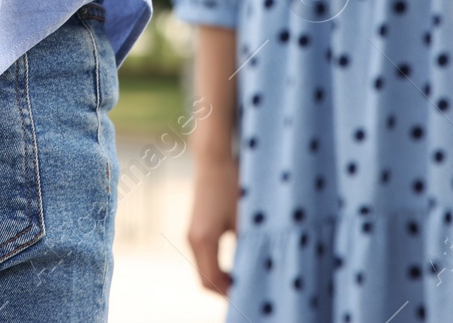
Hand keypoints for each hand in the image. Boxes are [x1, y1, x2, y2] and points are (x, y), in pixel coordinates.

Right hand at [187, 151, 237, 295]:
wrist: (214, 158)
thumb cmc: (233, 184)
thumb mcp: (245, 217)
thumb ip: (249, 246)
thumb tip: (260, 270)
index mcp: (204, 239)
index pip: (211, 281)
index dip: (229, 294)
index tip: (250, 295)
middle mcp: (192, 240)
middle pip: (205, 280)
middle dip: (226, 291)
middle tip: (250, 293)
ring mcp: (191, 235)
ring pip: (204, 270)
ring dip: (222, 280)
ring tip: (246, 282)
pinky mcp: (195, 229)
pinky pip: (204, 259)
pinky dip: (218, 268)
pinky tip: (237, 267)